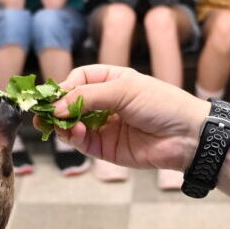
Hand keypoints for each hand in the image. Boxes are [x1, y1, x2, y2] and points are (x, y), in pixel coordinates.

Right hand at [56, 64, 211, 172]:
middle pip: (70, 103)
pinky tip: (76, 133)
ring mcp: (105, 126)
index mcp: (113, 81)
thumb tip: (54, 106)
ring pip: (73, 124)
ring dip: (62, 124)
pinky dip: (74, 138)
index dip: (63, 86)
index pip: (78, 79)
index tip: (52, 96)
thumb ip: (87, 97)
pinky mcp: (107, 148)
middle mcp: (106, 103)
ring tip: (57, 124)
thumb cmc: (162, 104)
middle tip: (41, 114)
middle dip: (55, 108)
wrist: (188, 136)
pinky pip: (83, 143)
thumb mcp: (124, 90)